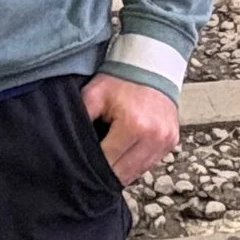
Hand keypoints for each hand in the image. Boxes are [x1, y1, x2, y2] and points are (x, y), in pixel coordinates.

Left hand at [84, 71, 180, 185]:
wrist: (151, 65)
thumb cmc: (120, 80)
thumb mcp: (93, 95)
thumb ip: (79, 121)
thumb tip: (67, 147)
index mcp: (133, 125)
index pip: (107, 162)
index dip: (91, 166)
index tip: (81, 165)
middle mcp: (154, 136)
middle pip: (123, 173)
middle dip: (105, 172)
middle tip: (91, 168)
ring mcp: (166, 140)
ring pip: (137, 173)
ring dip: (121, 171)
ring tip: (108, 161)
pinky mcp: (172, 142)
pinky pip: (149, 164)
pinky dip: (135, 164)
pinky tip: (124, 154)